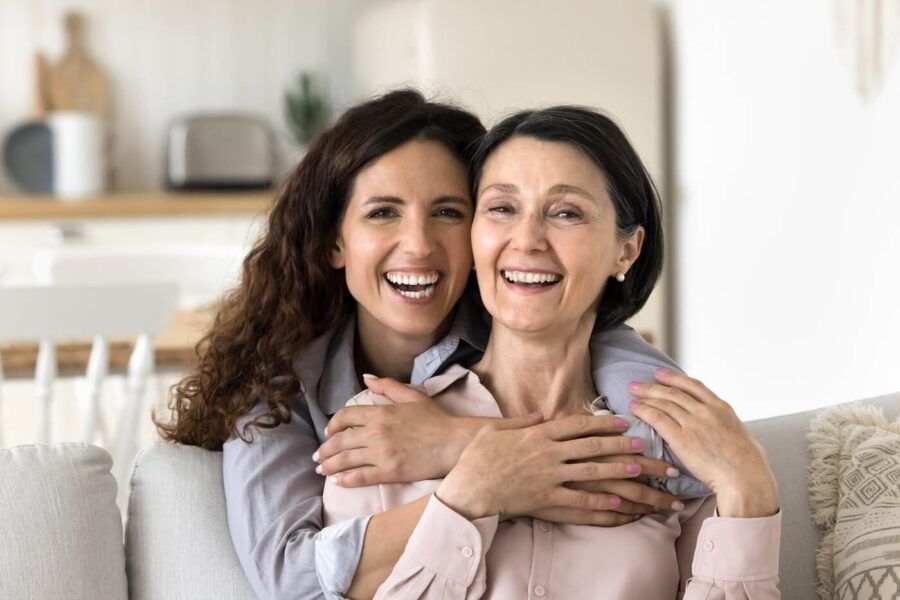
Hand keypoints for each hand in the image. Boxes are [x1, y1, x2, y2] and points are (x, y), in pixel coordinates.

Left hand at [315, 377, 514, 485]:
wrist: (454, 443)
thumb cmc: (435, 419)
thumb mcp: (412, 396)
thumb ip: (387, 386)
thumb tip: (366, 377)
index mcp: (380, 412)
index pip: (344, 416)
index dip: (332, 426)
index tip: (329, 433)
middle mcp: (376, 432)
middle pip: (339, 441)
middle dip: (324, 450)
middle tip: (318, 457)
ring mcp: (382, 453)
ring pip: (345, 460)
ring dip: (329, 466)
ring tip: (322, 470)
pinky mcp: (390, 472)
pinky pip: (360, 477)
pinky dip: (345, 480)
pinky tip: (337, 482)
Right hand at [435, 414, 646, 519]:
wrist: (468, 489)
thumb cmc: (476, 459)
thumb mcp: (493, 430)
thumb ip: (517, 421)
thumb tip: (537, 414)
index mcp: (537, 434)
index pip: (577, 424)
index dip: (602, 422)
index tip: (621, 422)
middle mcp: (548, 453)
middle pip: (592, 446)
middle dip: (620, 444)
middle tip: (643, 443)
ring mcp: (549, 477)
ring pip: (592, 472)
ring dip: (618, 470)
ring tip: (639, 470)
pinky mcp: (546, 500)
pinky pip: (579, 501)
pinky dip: (599, 500)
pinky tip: (616, 501)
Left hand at [628, 369, 778, 517]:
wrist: (745, 478)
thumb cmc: (750, 464)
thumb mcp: (744, 435)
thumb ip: (730, 427)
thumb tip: (728, 429)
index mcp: (721, 408)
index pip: (693, 386)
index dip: (674, 378)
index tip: (660, 374)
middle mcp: (706, 411)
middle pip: (674, 392)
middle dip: (653, 386)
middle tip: (636, 384)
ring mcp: (693, 423)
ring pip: (664, 403)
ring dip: (645, 396)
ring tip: (631, 393)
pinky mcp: (682, 438)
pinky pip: (658, 419)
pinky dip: (644, 411)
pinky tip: (634, 408)